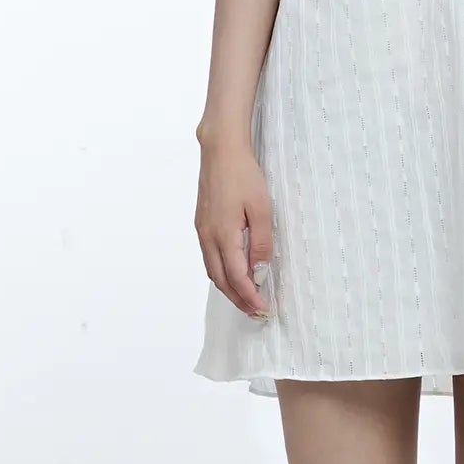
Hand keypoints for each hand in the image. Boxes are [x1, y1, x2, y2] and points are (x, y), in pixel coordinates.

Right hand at [195, 139, 274, 320]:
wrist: (220, 151)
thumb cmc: (244, 176)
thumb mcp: (261, 209)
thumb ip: (260, 243)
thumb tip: (260, 271)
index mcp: (223, 235)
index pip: (236, 277)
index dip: (249, 297)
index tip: (262, 309)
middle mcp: (208, 237)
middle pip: (220, 280)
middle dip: (237, 299)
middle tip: (255, 312)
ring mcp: (202, 231)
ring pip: (212, 271)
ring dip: (228, 288)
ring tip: (245, 298)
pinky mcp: (201, 224)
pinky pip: (209, 258)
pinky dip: (221, 273)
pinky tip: (233, 274)